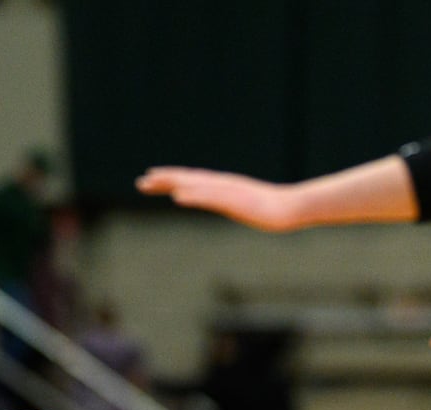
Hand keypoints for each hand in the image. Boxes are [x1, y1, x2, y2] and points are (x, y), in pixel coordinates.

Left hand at [137, 168, 300, 231]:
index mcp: (221, 186)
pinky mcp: (234, 200)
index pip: (190, 180)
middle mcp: (221, 184)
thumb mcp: (241, 207)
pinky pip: (209, 197)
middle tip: (141, 181)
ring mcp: (227, 191)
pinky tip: (177, 196)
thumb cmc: (269, 210)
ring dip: (171, 183)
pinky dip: (192, 195)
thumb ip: (227, 204)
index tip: (150, 179)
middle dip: (163, 179)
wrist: (290, 209)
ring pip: (194, 184)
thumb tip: (217, 205)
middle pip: (187, 179)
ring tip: (151, 183)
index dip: (169, 178)